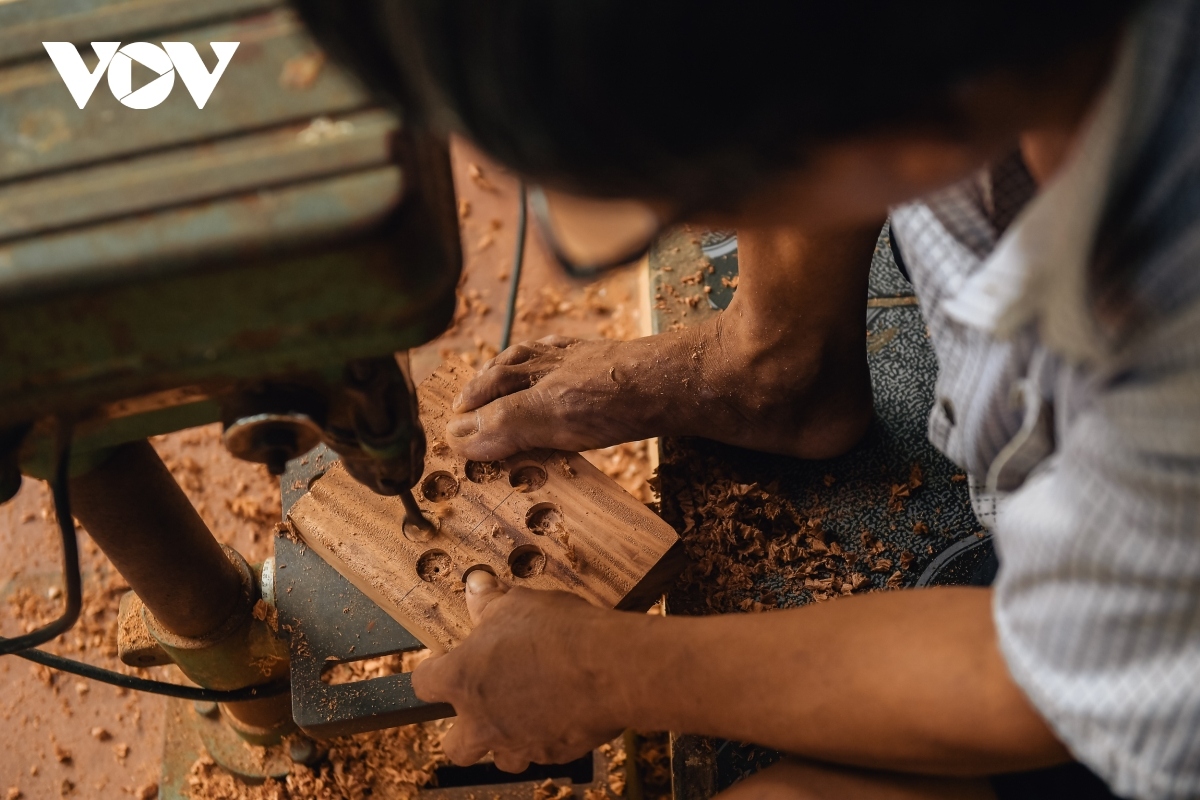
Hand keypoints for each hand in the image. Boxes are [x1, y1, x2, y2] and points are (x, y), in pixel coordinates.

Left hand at [411, 571, 628, 771]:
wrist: (610, 668)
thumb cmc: (560, 632)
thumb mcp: (519, 604)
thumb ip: (490, 602)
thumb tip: (476, 586)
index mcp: (464, 680)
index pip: (424, 683)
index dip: (433, 672)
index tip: (445, 663)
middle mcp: (483, 721)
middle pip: (455, 746)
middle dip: (463, 731)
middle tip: (482, 706)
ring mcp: (519, 743)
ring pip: (501, 759)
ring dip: (506, 741)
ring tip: (524, 715)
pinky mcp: (554, 754)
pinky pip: (543, 753)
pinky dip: (547, 738)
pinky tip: (563, 714)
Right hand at [446, 334, 654, 459]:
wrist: (689, 381)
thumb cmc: (625, 397)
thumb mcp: (554, 415)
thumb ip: (506, 423)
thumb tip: (456, 434)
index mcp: (542, 373)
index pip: (496, 383)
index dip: (473, 402)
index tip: (454, 420)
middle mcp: (563, 362)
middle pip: (515, 367)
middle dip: (488, 383)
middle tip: (467, 401)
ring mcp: (592, 362)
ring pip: (545, 360)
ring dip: (519, 369)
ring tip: (504, 377)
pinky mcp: (621, 367)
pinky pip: (581, 361)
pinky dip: (561, 364)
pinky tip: (563, 369)